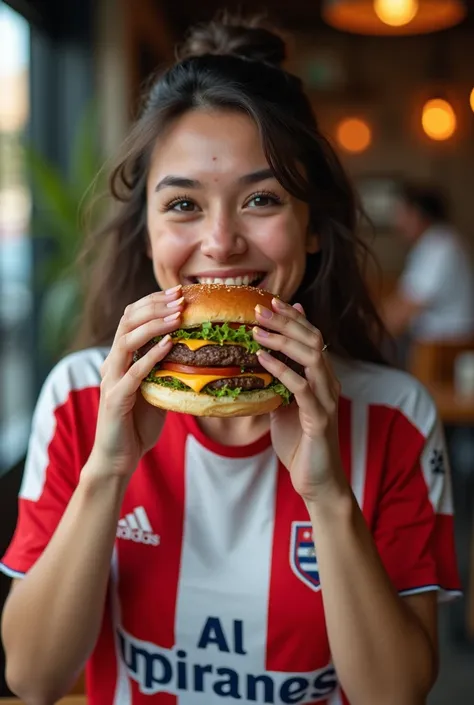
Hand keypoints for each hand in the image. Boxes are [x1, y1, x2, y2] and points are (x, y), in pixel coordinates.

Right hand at [90, 286, 183, 478]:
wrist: (119, 457)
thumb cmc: (139, 423)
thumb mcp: (156, 388)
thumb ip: (165, 367)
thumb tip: (195, 349)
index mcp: (121, 358)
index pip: (132, 317)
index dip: (154, 301)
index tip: (179, 291)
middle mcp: (112, 363)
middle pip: (128, 321)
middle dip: (155, 306)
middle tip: (181, 297)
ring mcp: (112, 379)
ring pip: (127, 340)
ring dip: (154, 325)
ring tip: (177, 315)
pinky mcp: (115, 399)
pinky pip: (133, 372)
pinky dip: (151, 356)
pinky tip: (168, 345)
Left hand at [253, 299, 345, 501]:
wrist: (317, 482)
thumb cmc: (299, 444)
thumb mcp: (284, 407)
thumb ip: (280, 384)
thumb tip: (262, 362)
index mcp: (321, 378)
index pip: (311, 338)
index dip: (293, 318)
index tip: (270, 302)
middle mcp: (329, 384)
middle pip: (313, 340)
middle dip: (286, 321)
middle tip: (260, 307)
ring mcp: (327, 400)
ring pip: (312, 357)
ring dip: (283, 340)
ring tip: (258, 329)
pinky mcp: (319, 418)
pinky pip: (300, 387)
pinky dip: (281, 370)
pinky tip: (262, 359)